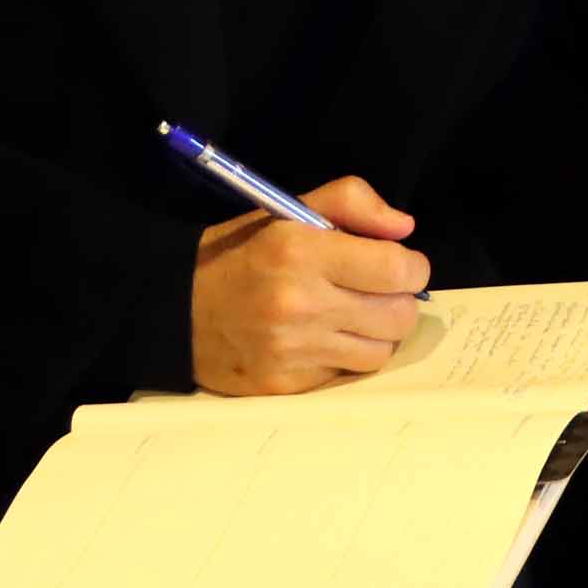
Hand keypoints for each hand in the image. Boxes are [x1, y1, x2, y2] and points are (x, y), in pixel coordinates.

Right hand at [190, 177, 428, 394]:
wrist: (175, 310)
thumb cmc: (238, 255)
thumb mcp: (285, 211)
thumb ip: (350, 202)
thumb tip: (404, 228)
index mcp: (299, 250)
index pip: (397, 268)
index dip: (412, 266)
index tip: (401, 264)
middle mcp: (298, 302)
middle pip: (397, 315)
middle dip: (398, 300)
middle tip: (377, 290)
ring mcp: (292, 350)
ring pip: (380, 351)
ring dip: (375, 333)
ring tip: (349, 315)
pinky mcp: (286, 385)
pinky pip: (345, 375)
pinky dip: (344, 357)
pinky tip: (321, 339)